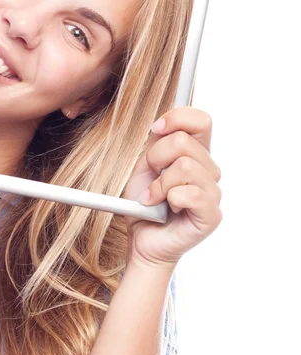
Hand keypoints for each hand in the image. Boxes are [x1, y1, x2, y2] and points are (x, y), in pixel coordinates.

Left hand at [122, 107, 222, 269]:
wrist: (142, 236)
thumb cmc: (145, 202)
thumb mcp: (145, 165)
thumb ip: (158, 142)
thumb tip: (163, 124)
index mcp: (195, 153)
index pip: (201, 121)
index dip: (178, 118)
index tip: (156, 128)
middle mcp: (209, 170)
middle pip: (184, 142)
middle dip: (156, 157)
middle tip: (150, 177)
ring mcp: (212, 192)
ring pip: (184, 167)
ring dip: (159, 183)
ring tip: (154, 197)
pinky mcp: (211, 214)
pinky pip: (189, 194)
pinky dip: (167, 199)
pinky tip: (165, 209)